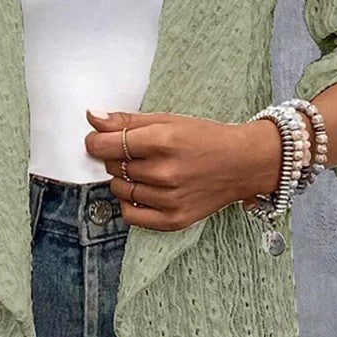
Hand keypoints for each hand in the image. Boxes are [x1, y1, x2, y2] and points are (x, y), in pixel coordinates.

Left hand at [84, 108, 281, 230]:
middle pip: (112, 167)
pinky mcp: (174, 219)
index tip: (98, 140)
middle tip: (135, 153)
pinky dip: (130, 203)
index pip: (106, 145)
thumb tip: (92, 117)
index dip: (96, 142)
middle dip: (115, 158)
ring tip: (144, 170)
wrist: (243, 164)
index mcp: (163, 141)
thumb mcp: (168, 120)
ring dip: (124, 180)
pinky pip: (131, 215)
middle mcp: (166, 172)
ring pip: (119, 190)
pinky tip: (143, 191)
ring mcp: (170, 198)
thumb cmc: (206, 139)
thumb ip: (127, 121)